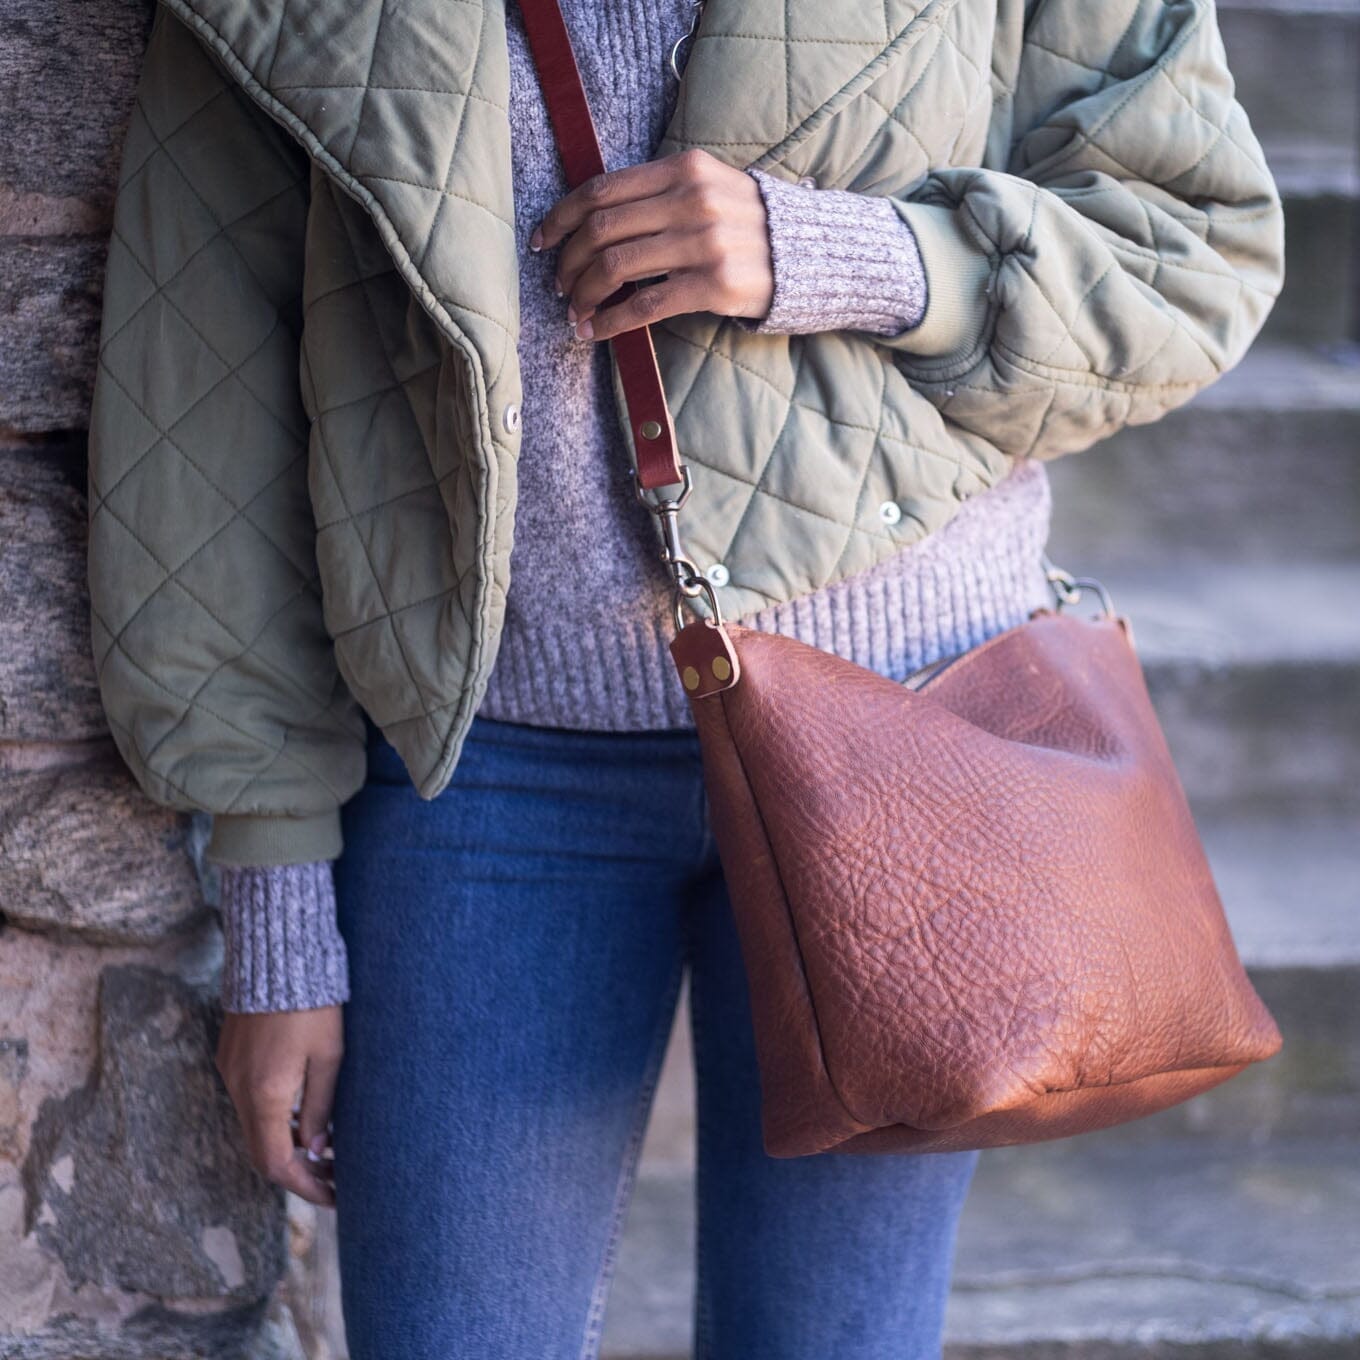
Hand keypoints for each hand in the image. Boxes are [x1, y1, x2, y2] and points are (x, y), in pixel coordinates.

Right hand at [216, 1006, 342, 1206]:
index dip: (304, 1185)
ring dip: (286, 1142)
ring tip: (326, 1148)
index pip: (276, 1163)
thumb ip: (322, 1106)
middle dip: (297, 1170)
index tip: (334, 1195)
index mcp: (265, 1093)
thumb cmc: (313, 1002)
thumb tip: (318, 1149)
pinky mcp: (229, 1056)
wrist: (276, 954)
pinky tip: (303, 1114)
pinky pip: (249, 1100)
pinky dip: (274, 1117)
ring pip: (255, 1125)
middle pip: (261, 1149)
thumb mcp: (330, 1055)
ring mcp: (230, 1072)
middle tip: (334, 1175)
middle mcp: (239, 1088)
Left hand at [532, 148, 774, 341]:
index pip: (602, 189)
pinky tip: (595, 331)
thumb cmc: (750, 228)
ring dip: (583, 294)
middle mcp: (693, 200)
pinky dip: (610, 321)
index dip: (562, 216)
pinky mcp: (714, 286)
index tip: (543, 240)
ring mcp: (704, 243)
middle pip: (602, 229)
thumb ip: (660, 194)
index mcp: (685, 169)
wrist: (814, 257)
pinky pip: (644, 306)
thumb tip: (593, 220)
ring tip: (574, 310)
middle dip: (568, 261)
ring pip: (616, 267)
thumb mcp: (710, 189)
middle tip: (559, 285)